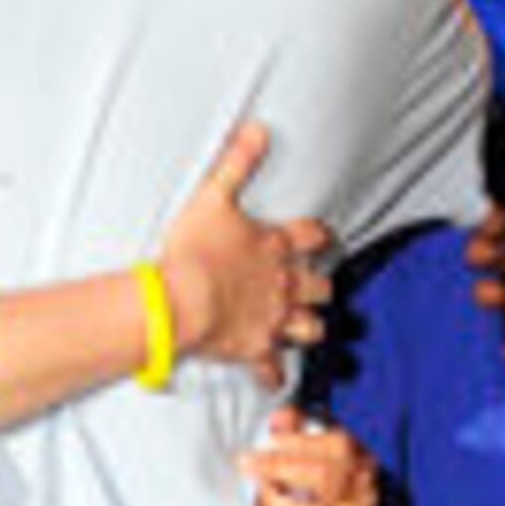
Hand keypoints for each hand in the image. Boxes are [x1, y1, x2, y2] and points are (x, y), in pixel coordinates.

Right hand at [156, 125, 327, 387]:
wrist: (180, 300)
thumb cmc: (194, 251)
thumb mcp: (213, 196)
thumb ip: (237, 163)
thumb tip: (257, 129)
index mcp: (274, 248)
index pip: (312, 238)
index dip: (320, 237)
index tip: (323, 239)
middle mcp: (282, 286)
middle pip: (320, 288)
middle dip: (322, 287)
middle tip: (319, 287)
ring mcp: (272, 320)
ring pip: (310, 329)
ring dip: (310, 328)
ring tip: (308, 328)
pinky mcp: (255, 348)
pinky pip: (271, 367)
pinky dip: (272, 373)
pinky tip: (273, 376)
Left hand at [245, 407, 381, 505]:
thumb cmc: (320, 485)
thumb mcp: (313, 451)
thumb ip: (296, 429)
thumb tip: (279, 418)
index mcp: (359, 463)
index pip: (336, 447)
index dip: (295, 442)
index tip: (265, 442)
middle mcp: (363, 497)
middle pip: (325, 479)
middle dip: (279, 469)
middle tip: (248, 466)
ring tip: (261, 498)